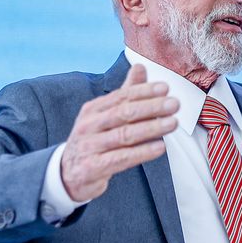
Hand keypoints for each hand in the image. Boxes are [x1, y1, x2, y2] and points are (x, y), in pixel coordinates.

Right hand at [60, 64, 178, 201]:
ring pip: (124, 135)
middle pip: (123, 113)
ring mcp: (89, 147)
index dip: (144, 91)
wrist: (67, 175)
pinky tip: (160, 147)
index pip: (121, 96)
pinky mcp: (92, 168)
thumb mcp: (104, 116)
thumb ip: (125, 93)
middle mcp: (88, 126)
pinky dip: (142, 152)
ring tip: (172, 123)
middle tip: (174, 104)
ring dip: (152, 128)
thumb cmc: (93, 141)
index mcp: (92, 110)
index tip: (165, 88)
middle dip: (151, 107)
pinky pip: (122, 158)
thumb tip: (140, 66)